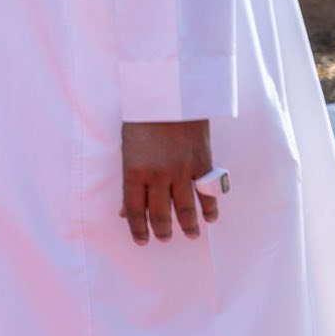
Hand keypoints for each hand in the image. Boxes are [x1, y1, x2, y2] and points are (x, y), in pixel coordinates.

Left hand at [120, 119, 217, 244]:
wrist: (169, 94)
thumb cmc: (142, 119)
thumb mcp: (127, 149)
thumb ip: (128, 180)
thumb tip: (124, 210)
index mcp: (134, 171)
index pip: (134, 210)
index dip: (138, 229)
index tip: (141, 241)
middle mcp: (158, 176)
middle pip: (161, 214)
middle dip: (162, 231)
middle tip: (164, 239)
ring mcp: (182, 171)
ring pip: (186, 209)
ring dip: (188, 226)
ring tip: (189, 235)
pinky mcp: (203, 165)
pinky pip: (208, 194)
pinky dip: (210, 209)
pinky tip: (210, 218)